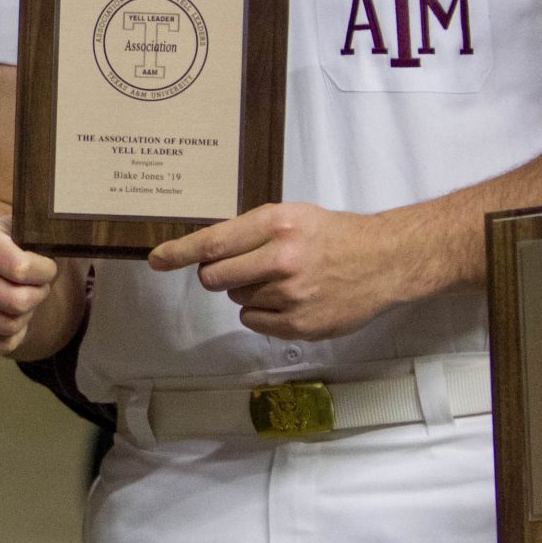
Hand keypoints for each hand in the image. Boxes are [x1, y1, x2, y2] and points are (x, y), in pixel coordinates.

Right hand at [0, 218, 57, 358]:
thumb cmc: (16, 247)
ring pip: (7, 325)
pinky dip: (12, 337)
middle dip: (37, 296)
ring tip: (22, 301)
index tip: (48, 268)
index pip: (21, 269)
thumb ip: (46, 237)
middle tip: (38, 287)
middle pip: (16, 301)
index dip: (46, 273)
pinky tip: (8, 318)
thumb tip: (70, 242)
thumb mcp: (28, 232)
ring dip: (25, 316)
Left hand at [146, 203, 419, 340]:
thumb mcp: (293, 216)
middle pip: (215, 277)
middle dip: (218, 274)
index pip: (214, 241)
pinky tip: (291, 300)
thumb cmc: (333, 235)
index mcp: (277, 224)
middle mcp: (281, 258)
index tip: (156, 260)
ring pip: (237, 299)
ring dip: (249, 292)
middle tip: (245, 267)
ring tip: (284, 280)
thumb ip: (251, 232)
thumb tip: (205, 252)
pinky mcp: (299, 325)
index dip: (180, 252)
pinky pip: (253, 321)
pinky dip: (263, 313)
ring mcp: (291, 295)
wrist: (385, 261)